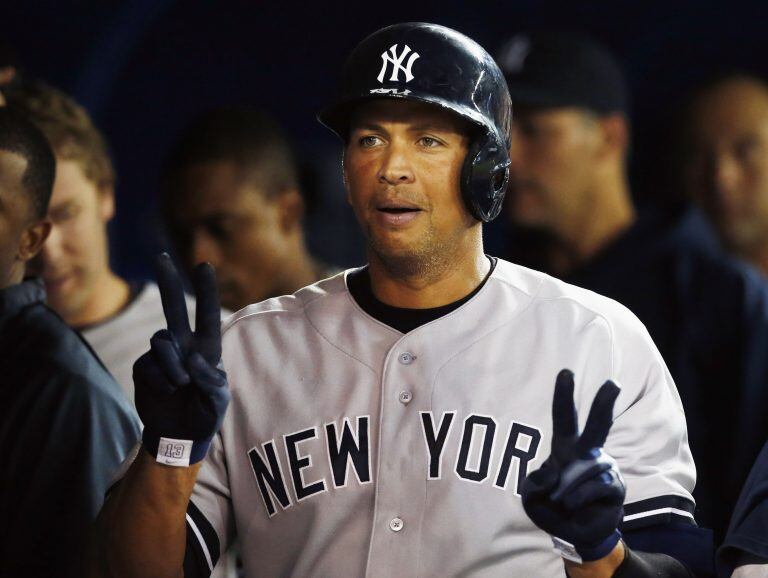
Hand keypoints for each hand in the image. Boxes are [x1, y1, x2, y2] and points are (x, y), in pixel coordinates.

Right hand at [134, 254, 229, 466]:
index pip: (206, 315)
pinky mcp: (144, 368)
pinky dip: (161, 380)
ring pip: (161, 341)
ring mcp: (162, 355)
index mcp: (207, 348)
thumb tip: (193, 358)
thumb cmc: (206, 413)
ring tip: (181, 386)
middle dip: (169, 282)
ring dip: (173, 366)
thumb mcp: (219, 399)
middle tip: (162, 257)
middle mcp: (184, 345)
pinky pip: (149, 364)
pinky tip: (167, 392)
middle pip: (173, 308)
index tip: (203, 265)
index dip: (206, 291)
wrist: (180, 434)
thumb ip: (211, 379)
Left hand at [521, 369, 624, 563]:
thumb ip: (534, 483)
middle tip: (613, 383)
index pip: (564, 418)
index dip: (563, 396)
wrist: (573, 535)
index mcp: (565, 448)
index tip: (565, 372)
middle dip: (604, 403)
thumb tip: (555, 473)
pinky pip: (597, 485)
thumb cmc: (551, 508)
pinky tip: (574, 505)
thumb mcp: (531, 496)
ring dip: (569, 489)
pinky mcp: (616, 486)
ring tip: (563, 501)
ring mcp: (604, 468)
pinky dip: (580, 498)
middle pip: (598, 425)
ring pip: (588, 469)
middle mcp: (587, 453)